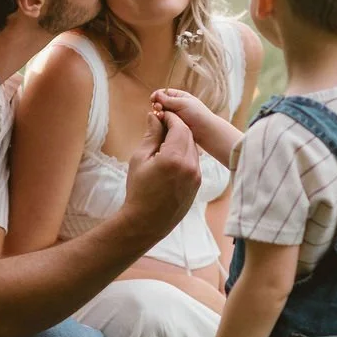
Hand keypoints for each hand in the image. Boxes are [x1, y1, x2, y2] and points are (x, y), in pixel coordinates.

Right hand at [123, 111, 200, 241]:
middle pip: (188, 135)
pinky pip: (194, 161)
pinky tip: (170, 156)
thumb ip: (151, 135)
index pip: (179, 126)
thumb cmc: (138, 190)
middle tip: (161, 124)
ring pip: (193, 147)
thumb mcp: (140, 159)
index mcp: (174, 158)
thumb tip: (154, 116)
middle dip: (176, 126)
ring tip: (164, 141)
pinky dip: (184, 153)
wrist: (145, 222)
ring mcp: (196, 176)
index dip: (170, 117)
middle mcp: (190, 165)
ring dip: (181, 140)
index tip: (160, 114)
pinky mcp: (198, 184)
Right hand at [150, 88, 219, 145]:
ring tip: (161, 117)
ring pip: (161, 113)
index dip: (157, 96)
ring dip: (159, 114)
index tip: (153, 99)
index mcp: (179, 96)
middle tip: (158, 109)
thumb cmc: (197, 114)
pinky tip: (162, 124)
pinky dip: (162, 122)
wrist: (206, 131)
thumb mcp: (182, 103)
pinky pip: (164, 122)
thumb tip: (156, 94)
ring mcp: (174, 116)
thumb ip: (168, 100)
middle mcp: (176, 105)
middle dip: (157, 105)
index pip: (164, 93)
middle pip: (160, 103)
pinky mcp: (174, 125)